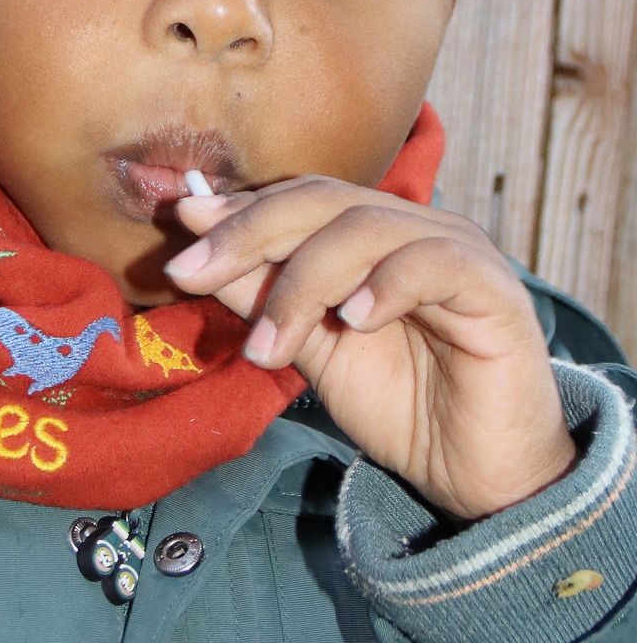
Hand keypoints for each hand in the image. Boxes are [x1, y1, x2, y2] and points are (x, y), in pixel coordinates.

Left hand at [167, 176, 575, 518]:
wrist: (475, 477)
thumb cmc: (395, 403)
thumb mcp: (308, 344)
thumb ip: (261, 290)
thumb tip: (196, 237)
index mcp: (370, 229)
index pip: (297, 198)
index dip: (238, 211)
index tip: (181, 230)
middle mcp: (412, 225)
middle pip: (322, 201)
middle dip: (249, 233)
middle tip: (195, 274)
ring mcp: (457, 249)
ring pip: (365, 228)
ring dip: (303, 283)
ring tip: (271, 346)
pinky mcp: (494, 288)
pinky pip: (433, 262)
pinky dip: (386, 284)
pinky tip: (356, 319)